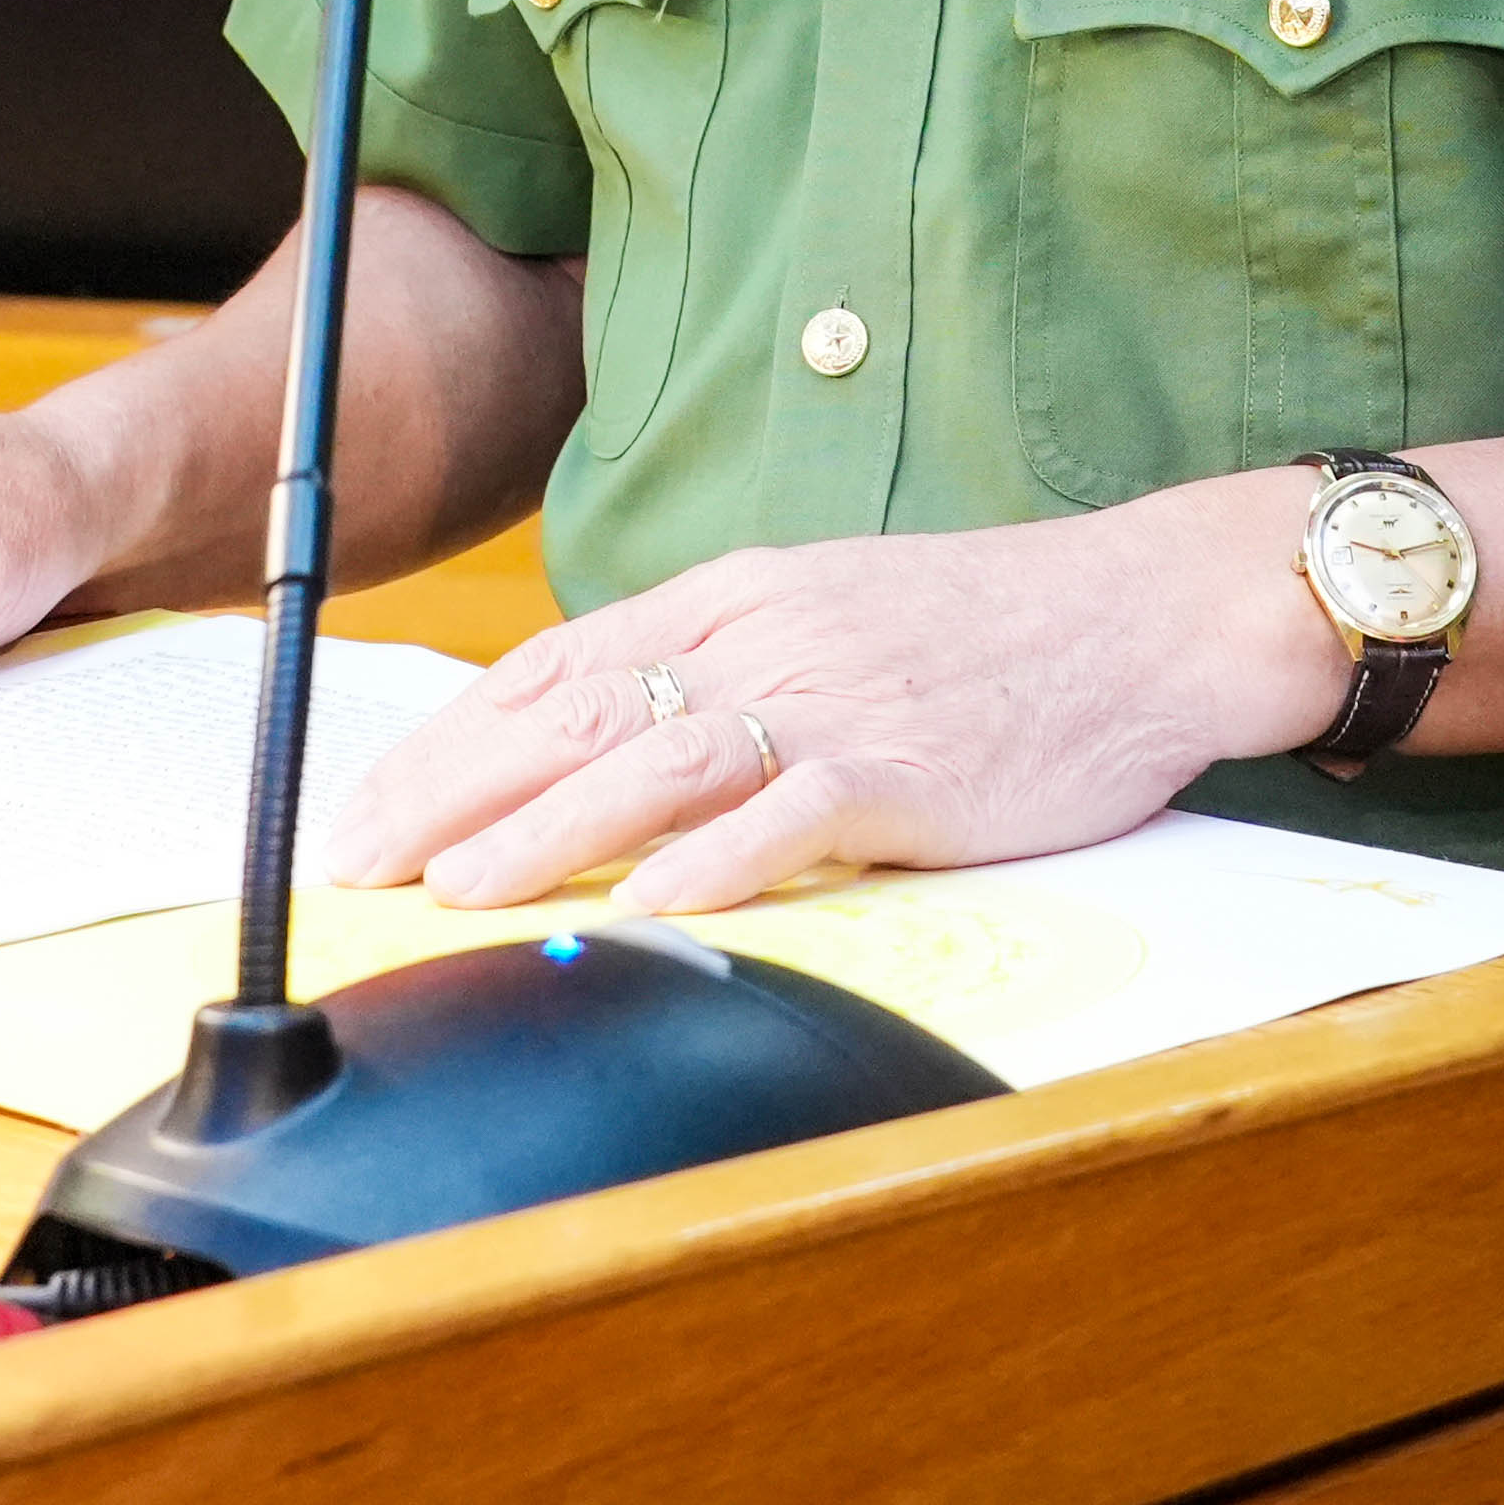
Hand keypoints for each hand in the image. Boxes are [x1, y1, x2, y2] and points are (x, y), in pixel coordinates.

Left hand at [323, 476, 1350, 916]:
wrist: (1144, 611)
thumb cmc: (992, 631)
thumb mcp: (831, 616)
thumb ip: (724, 672)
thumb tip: (607, 747)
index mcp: (738, 598)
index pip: (557, 667)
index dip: (448, 741)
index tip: (367, 808)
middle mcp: (766, 637)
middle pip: (574, 711)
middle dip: (449, 793)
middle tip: (359, 863)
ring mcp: (834, 699)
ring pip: (657, 759)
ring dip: (541, 831)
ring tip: (455, 894)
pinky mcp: (907, 764)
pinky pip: (789, 813)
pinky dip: (708, 862)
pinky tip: (640, 907)